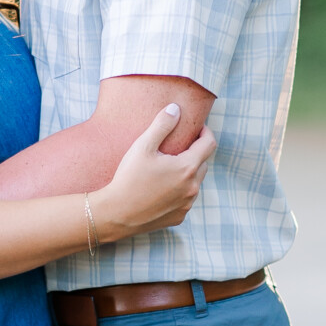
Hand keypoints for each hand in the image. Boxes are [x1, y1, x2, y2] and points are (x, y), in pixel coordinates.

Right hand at [93, 105, 215, 241]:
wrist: (117, 214)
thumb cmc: (128, 178)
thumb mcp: (143, 146)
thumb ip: (162, 125)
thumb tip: (176, 109)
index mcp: (187, 167)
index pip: (209, 144)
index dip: (205, 133)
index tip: (197, 128)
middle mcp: (192, 187)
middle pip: (203, 164)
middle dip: (194, 154)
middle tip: (177, 149)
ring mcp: (187, 204)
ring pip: (195, 183)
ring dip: (187, 174)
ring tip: (167, 169)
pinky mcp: (179, 217)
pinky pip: (185, 200)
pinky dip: (179, 192)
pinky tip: (161, 189)